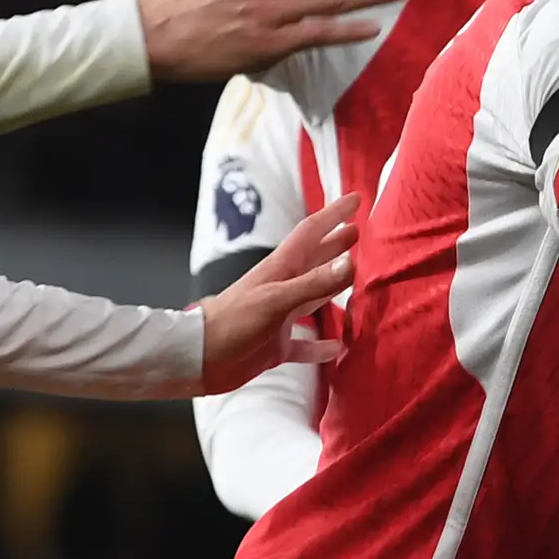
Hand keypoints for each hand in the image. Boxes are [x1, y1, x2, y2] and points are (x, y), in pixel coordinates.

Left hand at [196, 198, 355, 389]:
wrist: (200, 357)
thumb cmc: (233, 322)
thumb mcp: (276, 299)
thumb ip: (314, 283)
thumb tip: (351, 263)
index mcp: (280, 269)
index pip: (311, 233)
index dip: (332, 215)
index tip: (355, 200)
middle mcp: (282, 288)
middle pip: (315, 261)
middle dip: (335, 245)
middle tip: (358, 232)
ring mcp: (280, 317)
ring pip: (314, 298)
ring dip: (334, 288)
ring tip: (358, 280)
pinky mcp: (276, 345)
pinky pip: (305, 344)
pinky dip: (321, 346)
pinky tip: (338, 348)